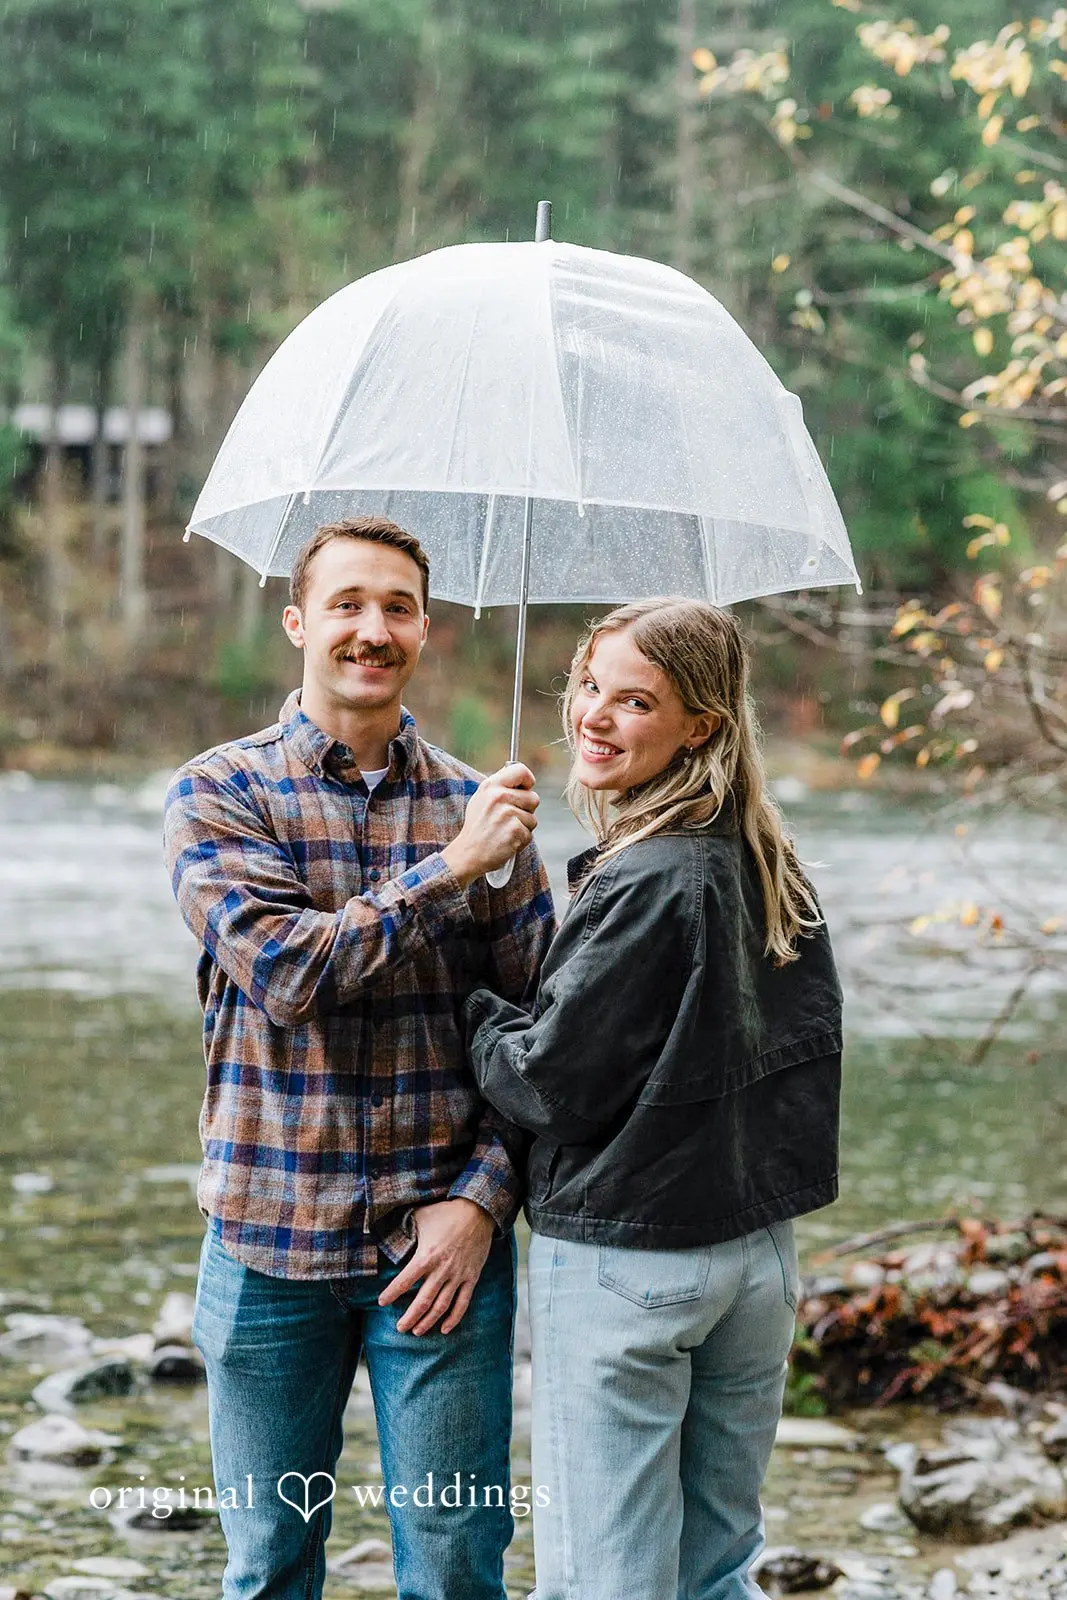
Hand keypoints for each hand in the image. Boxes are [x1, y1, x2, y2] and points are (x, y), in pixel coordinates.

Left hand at [377, 1198, 494, 1334]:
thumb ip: (405, 1226)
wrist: (478, 1211)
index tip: (381, 1302)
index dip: (392, 1294)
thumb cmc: (446, 1213)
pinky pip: (463, 1303)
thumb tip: (387, 1227)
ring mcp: (458, 1275)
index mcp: (426, 1256)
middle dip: (410, 1317)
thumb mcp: (421, 1216)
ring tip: (417, 1331)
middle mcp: (441, 1270)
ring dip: (428, 1321)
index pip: (404, 1281)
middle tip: (400, 1328)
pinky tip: (444, 1329)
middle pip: (423, 1301)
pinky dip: (454, 1318)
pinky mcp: (471, 1277)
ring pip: (441, 1306)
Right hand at [441, 763, 538, 885]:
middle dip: (526, 810)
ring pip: (533, 818)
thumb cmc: (476, 828)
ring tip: (504, 831)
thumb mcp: (481, 799)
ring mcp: (508, 814)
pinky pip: (529, 834)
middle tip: (508, 819)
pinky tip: (506, 841)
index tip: (525, 790)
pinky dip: (521, 840)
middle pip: (533, 798)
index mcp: (491, 785)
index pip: (521, 770)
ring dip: (523, 827)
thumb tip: (522, 779)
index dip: (528, 781)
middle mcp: (499, 797)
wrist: (467, 853)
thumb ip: (499, 787)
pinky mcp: (515, 831)